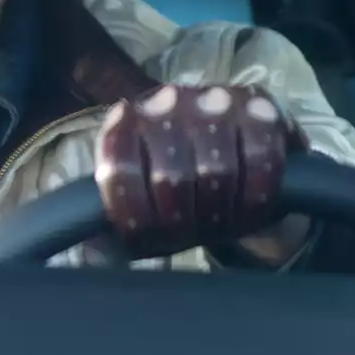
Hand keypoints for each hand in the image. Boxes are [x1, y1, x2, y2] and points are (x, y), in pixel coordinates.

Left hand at [94, 83, 308, 259]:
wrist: (235, 169)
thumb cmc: (178, 197)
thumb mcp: (139, 212)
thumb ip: (109, 231)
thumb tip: (93, 255)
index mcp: (124, 124)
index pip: (118, 171)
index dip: (135, 214)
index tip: (148, 236)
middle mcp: (164, 102)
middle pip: (170, 177)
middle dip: (182, 220)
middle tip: (190, 233)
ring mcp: (212, 98)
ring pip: (216, 170)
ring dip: (219, 211)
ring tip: (218, 222)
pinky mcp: (259, 106)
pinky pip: (261, 160)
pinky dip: (255, 196)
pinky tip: (248, 207)